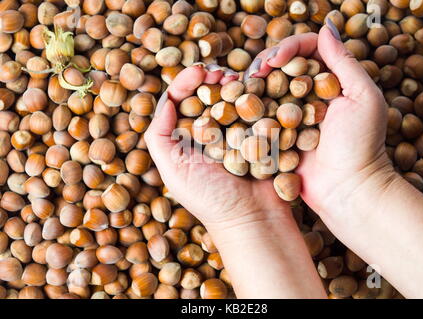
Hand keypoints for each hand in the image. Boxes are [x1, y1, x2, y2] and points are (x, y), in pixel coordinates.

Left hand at [144, 66, 290, 230]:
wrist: (252, 218)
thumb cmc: (209, 198)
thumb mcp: (172, 170)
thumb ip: (159, 136)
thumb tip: (167, 99)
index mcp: (186, 140)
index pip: (181, 101)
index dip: (187, 82)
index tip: (199, 70)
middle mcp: (210, 134)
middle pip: (207, 96)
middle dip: (213, 79)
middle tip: (222, 73)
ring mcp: (237, 134)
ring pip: (233, 100)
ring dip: (235, 85)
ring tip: (239, 80)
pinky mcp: (261, 138)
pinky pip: (257, 112)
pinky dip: (257, 98)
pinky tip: (258, 90)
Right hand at [249, 24, 391, 218]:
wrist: (347, 190)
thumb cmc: (361, 145)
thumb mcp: (363, 97)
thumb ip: (344, 62)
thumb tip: (325, 27)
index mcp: (330, 81)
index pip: (306, 50)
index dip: (288, 47)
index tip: (275, 60)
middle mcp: (309, 94)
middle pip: (283, 66)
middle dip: (265, 63)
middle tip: (255, 72)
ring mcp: (291, 115)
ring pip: (268, 88)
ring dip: (254, 84)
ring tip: (244, 86)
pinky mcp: (278, 135)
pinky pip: (261, 115)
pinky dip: (249, 108)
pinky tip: (238, 105)